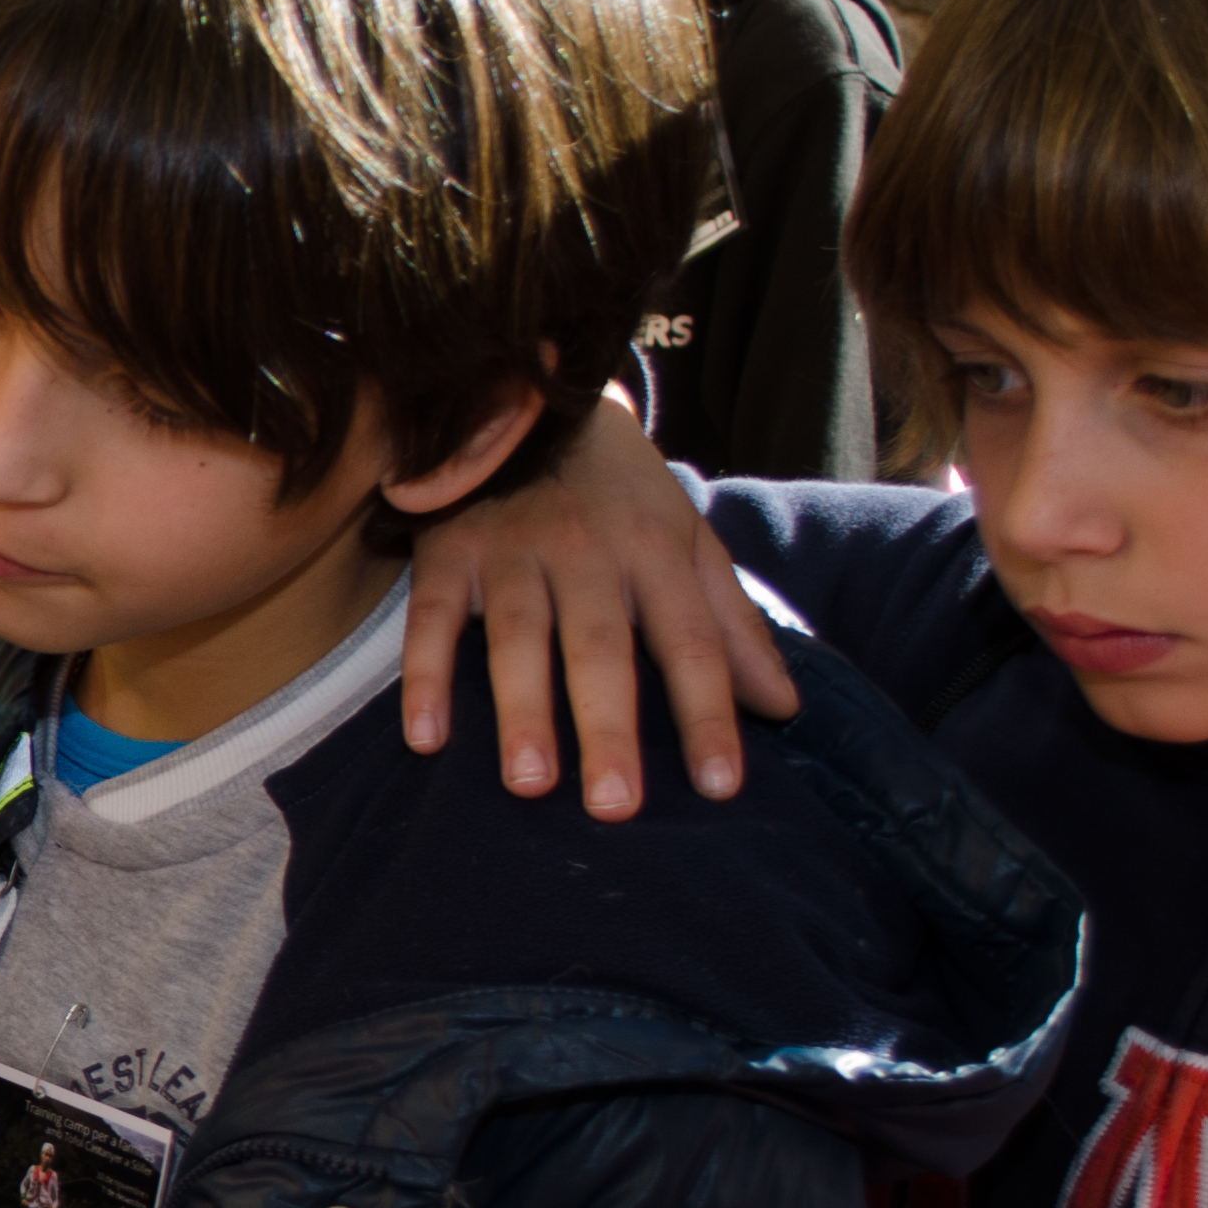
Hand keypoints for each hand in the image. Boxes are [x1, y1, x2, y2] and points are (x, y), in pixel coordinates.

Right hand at [397, 398, 797, 817]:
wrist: (537, 401)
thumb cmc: (624, 495)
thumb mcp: (690, 543)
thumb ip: (732, 625)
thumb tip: (782, 708)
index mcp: (657, 552)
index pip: (691, 642)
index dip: (707, 713)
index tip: (720, 786)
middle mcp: (587, 551)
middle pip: (600, 649)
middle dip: (608, 727)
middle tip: (615, 807)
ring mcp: (513, 550)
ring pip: (518, 638)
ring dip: (522, 711)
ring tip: (530, 784)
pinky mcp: (448, 551)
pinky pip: (429, 620)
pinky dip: (424, 677)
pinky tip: (425, 738)